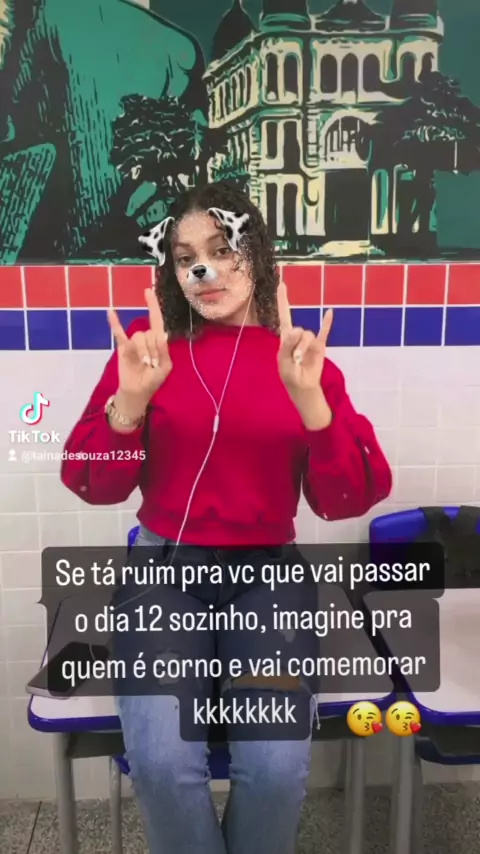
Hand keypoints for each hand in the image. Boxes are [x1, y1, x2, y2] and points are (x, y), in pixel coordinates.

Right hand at [107, 288, 171, 404]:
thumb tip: (160, 334)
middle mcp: (146, 338)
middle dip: (153, 350)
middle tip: (152, 364)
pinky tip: (111, 312)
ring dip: (143, 352)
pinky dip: (114, 323)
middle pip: (150, 333)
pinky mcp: (123, 348)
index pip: (156, 320)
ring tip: (143, 364)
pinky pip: (119, 333)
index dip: (153, 305)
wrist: (137, 392)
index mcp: (158, 341)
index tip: (147, 291)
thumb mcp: (165, 367)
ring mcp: (133, 342)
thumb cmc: (153, 380)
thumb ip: (163, 350)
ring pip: (139, 337)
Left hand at [277, 281, 332, 391]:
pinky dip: (327, 322)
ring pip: (308, 335)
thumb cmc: (289, 374)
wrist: (303, 386)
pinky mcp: (320, 345)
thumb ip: (287, 345)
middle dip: (295, 344)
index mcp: (286, 337)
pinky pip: (324, 331)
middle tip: (294, 359)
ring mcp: (310, 340)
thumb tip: (298, 329)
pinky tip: (330, 312)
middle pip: (297, 330)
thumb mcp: (282, 361)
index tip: (281, 284)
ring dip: (304, 348)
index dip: (282, 300)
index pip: (284, 315)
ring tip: (301, 360)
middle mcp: (298, 335)